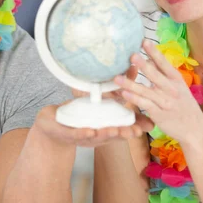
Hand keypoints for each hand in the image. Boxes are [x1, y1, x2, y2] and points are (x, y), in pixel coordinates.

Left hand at [35, 66, 152, 147]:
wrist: (53, 124)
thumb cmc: (79, 112)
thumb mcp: (100, 100)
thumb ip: (117, 87)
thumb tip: (134, 67)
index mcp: (106, 126)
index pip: (124, 127)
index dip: (136, 127)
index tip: (149, 126)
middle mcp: (97, 134)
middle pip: (113, 134)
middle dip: (124, 133)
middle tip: (135, 131)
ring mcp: (83, 135)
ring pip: (97, 136)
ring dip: (107, 134)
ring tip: (115, 131)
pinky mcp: (67, 133)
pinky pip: (76, 133)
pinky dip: (83, 133)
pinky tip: (90, 131)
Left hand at [114, 40, 202, 142]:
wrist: (195, 128)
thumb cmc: (184, 105)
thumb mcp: (179, 87)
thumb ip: (165, 74)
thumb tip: (150, 60)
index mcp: (176, 80)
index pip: (164, 63)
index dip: (154, 53)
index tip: (145, 41)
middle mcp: (171, 89)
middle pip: (155, 75)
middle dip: (143, 65)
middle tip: (132, 55)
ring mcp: (165, 102)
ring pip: (146, 91)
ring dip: (131, 84)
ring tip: (117, 77)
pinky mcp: (159, 114)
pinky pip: (144, 105)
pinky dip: (134, 99)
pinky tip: (124, 94)